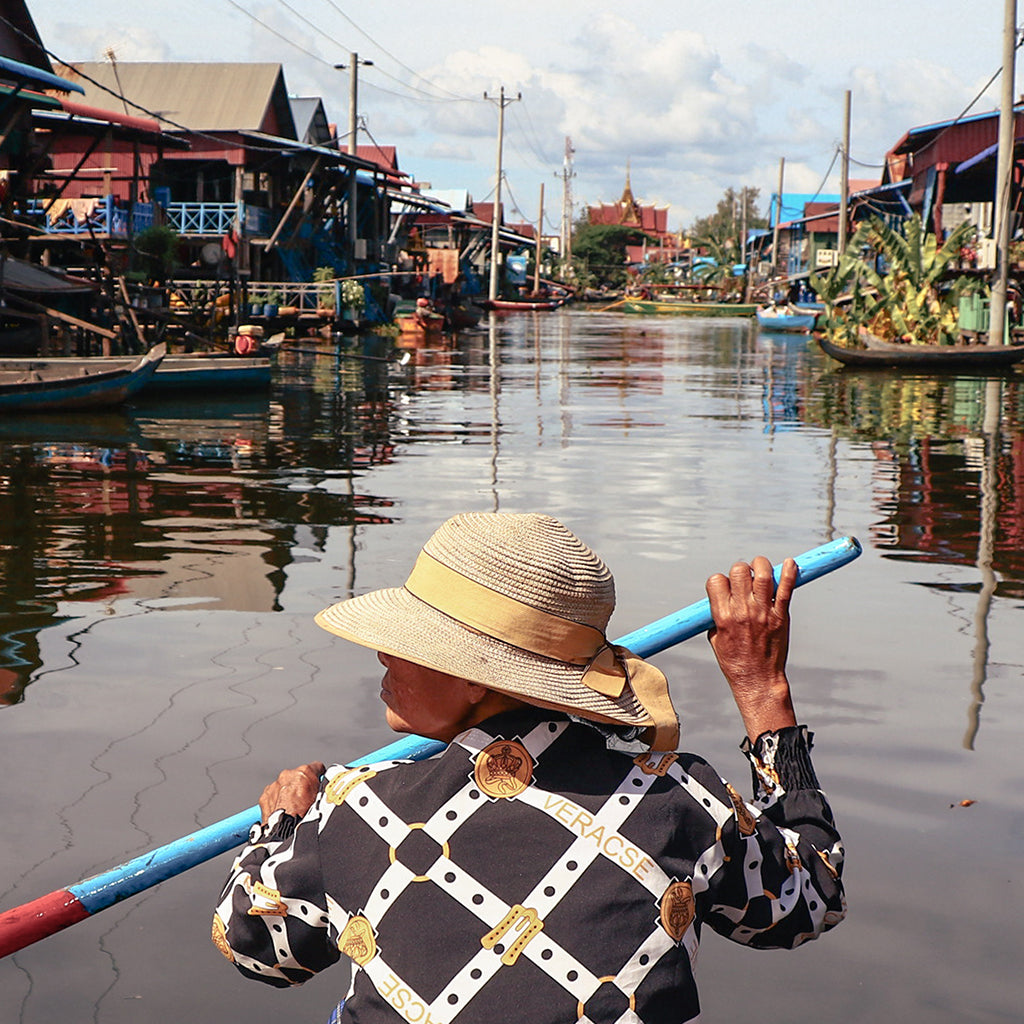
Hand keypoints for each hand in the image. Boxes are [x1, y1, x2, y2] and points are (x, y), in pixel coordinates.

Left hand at [258, 761, 325, 823]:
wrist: (285, 834)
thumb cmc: (305, 818)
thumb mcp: (326, 801)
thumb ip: (325, 790)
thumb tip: (331, 792)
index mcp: (305, 772)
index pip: (316, 767)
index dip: (319, 776)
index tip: (320, 783)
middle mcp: (287, 775)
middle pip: (298, 777)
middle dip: (302, 786)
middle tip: (307, 801)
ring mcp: (274, 786)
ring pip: (284, 786)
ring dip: (289, 794)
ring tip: (294, 810)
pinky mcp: (264, 797)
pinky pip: (273, 795)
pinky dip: (277, 802)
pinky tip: (283, 813)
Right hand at [706, 556, 797, 740]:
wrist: (758, 680)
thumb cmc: (735, 662)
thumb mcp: (715, 639)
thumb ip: (716, 615)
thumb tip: (721, 597)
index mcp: (723, 617)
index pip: (716, 581)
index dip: (720, 581)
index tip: (725, 588)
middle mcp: (742, 611)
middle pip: (739, 571)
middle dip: (740, 570)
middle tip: (745, 579)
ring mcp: (763, 612)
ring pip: (763, 574)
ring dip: (761, 565)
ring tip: (761, 569)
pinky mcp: (781, 616)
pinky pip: (786, 589)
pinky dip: (790, 573)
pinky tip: (791, 564)